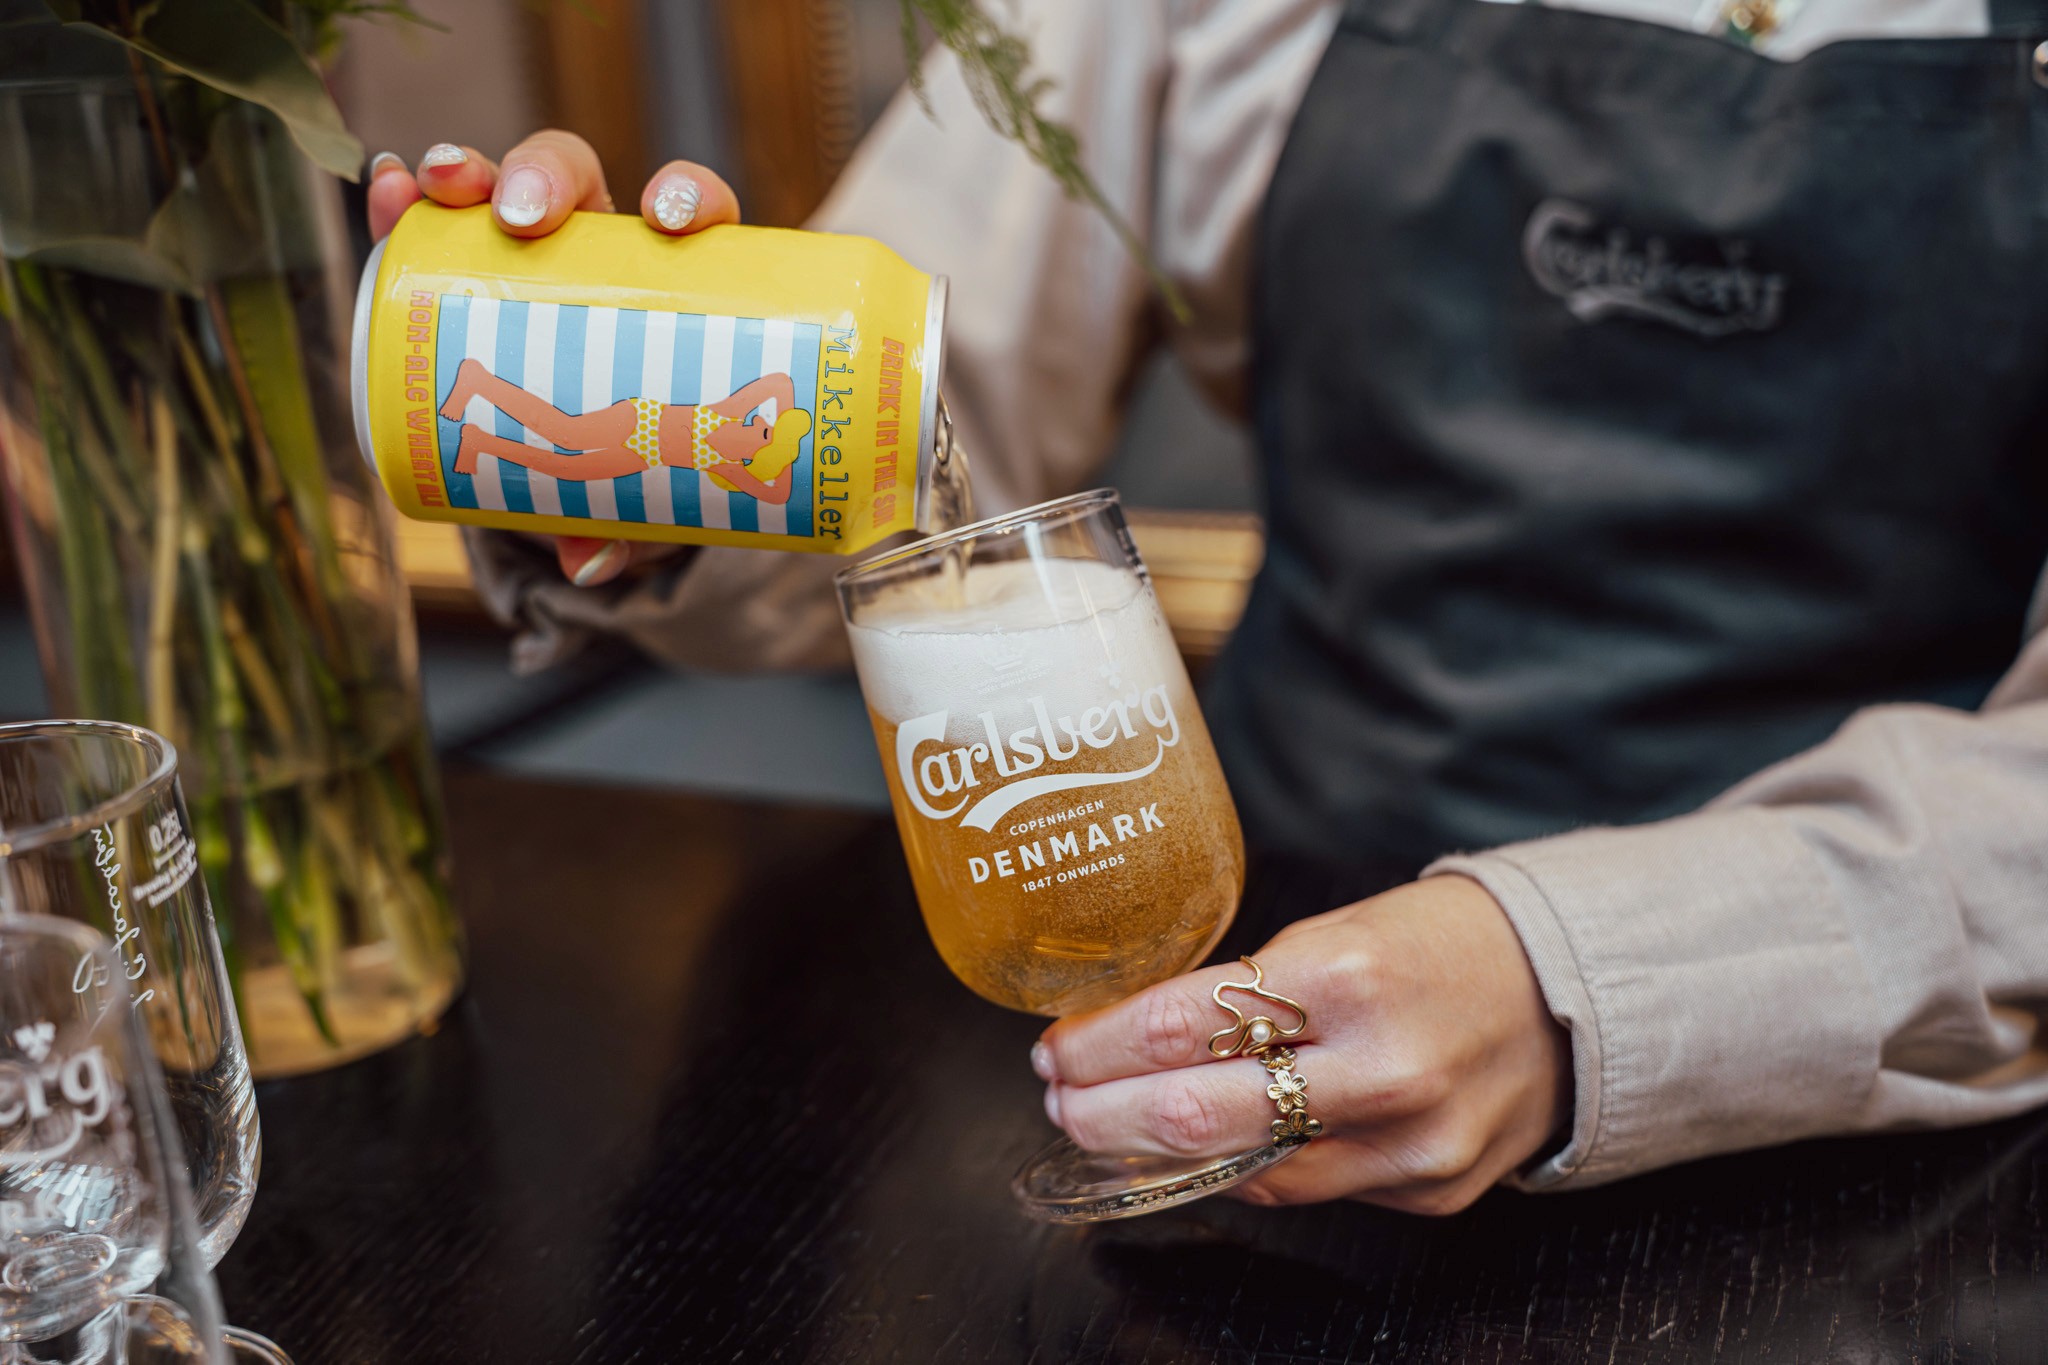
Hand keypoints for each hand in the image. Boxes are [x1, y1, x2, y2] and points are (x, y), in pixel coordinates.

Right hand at [364, 132, 742, 586]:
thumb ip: (633, 529)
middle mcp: (605, 251)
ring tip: (437, 186)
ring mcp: (535, 256)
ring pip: (501, 189)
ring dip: (468, 174)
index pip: (691, 213)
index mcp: (674, 282)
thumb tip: (587, 565)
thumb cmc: (646, 471)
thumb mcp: (651, 500)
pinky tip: (385, 188)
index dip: (686, 197)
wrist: (596, 480)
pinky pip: (431, 229)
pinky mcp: (467, 275)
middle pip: (583, 183)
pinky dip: (405, 204)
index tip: (670, 220)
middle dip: (548, 176)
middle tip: (523, 218)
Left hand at [1033, 875, 1570, 1213]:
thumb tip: (1134, 1032)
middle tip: (1060, 1101)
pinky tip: (1200, 1150)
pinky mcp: (1427, 1191)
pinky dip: (1240, 1169)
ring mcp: (1409, 1144)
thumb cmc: (1438, 947)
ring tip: (1109, 1126)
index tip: (1059, 1048)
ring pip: (1243, 1173)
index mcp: (1349, 978)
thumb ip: (1246, 989)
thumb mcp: (1337, 932)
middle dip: (1105, 1114)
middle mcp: (1382, 1070)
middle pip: (1198, 1116)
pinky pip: (1303, 1190)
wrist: (1569, 996)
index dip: (1101, 1045)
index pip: (1184, 1026)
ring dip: (1156, 1154)